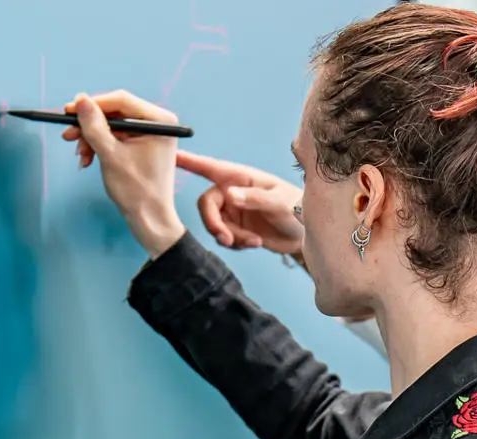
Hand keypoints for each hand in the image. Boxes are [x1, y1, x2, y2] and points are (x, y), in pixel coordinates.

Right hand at [59, 90, 185, 255]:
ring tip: (81, 156)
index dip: (93, 104)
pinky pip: (115, 137)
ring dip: (92, 139)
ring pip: (111, 126)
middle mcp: (157, 122)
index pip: (121, 100)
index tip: (69, 110)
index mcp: (160, 120)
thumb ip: (95, 126)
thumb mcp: (110, 155)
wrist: (149, 218)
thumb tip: (80, 100)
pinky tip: (88, 160)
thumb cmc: (136, 190)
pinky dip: (99, 146)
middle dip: (90, 126)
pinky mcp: (141, 144)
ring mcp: (149, 133)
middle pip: (115, 112)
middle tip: (68, 135)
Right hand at [175, 150, 306, 254]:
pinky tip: (256, 242)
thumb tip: (230, 195)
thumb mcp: (279, 202)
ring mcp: (232, 210)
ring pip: (214, 224)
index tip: (171, 157)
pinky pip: (224, 237)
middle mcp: (232, 191)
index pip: (210, 168)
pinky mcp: (235, 228)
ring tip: (253, 241)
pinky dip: (237, 243)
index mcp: (240, 177)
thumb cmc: (296, 208)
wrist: (304, 233)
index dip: (189, 162)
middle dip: (213, 223)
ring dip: (230, 237)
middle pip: (206, 204)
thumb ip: (255, 198)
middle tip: (227, 239)